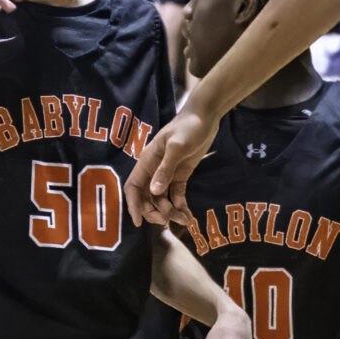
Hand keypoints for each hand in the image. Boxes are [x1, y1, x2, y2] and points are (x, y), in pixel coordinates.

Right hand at [128, 105, 222, 226]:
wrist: (206, 116)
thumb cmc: (188, 127)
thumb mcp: (177, 146)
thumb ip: (165, 169)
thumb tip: (154, 191)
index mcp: (147, 161)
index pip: (133, 187)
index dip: (133, 205)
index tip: (139, 222)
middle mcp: (154, 170)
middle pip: (147, 198)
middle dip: (155, 211)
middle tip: (168, 221)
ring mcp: (167, 173)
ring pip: (163, 199)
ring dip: (171, 212)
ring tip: (186, 220)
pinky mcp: (181, 175)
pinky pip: (177, 195)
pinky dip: (181, 206)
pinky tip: (189, 216)